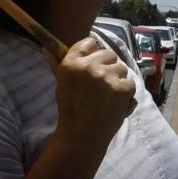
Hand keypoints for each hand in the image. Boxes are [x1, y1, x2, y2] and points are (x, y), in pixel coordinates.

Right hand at [48, 38, 135, 153]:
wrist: (82, 136)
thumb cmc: (69, 110)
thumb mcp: (61, 85)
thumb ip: (57, 65)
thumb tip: (47, 48)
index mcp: (72, 63)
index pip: (89, 42)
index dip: (93, 52)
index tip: (93, 63)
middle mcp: (89, 66)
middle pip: (109, 53)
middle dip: (108, 66)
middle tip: (102, 83)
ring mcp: (107, 77)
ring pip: (122, 68)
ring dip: (118, 79)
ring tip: (109, 95)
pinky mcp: (122, 88)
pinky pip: (130, 83)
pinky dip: (126, 94)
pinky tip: (116, 103)